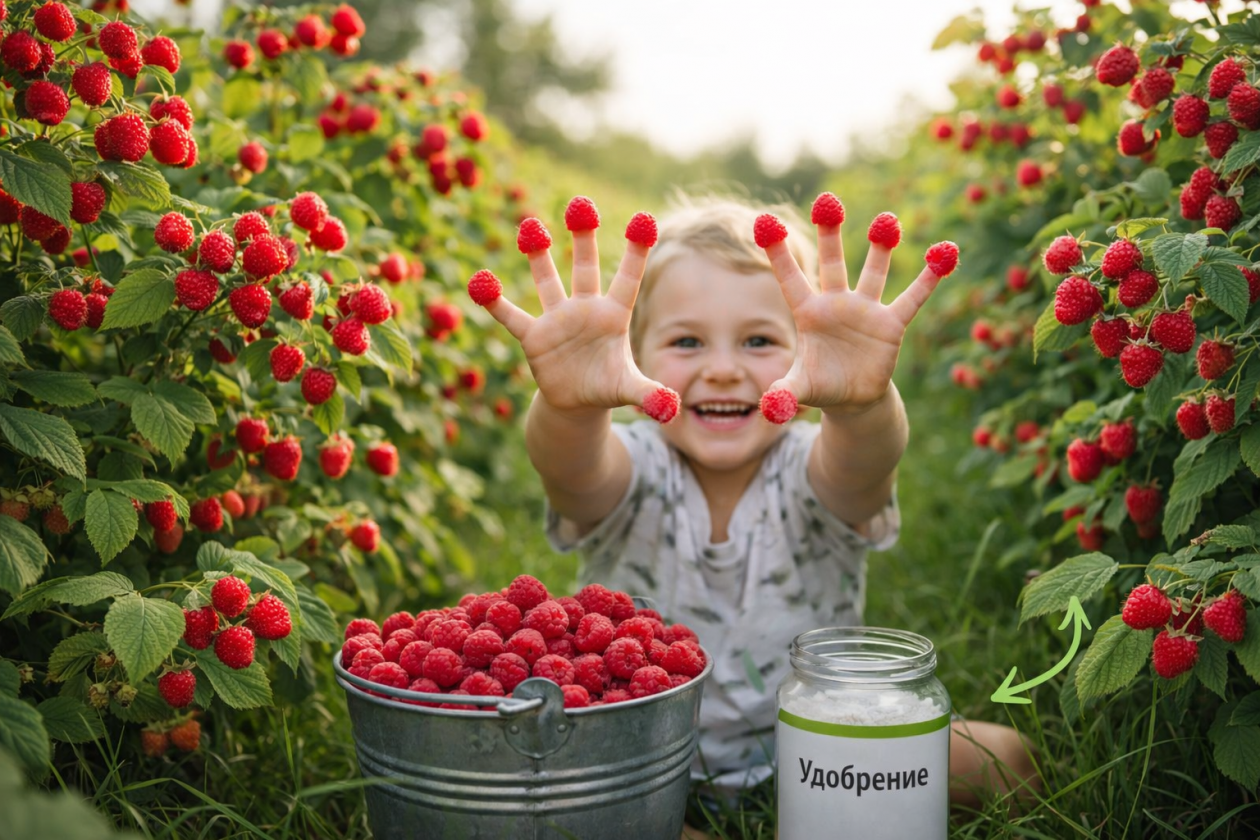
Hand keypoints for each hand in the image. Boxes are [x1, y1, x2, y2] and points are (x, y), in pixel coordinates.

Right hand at [468, 206, 677, 420]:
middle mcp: (585, 309)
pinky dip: (495, 301)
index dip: (636, 252)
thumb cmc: (606, 387)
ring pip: (547, 280)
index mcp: (613, 317)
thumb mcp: (629, 391)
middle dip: (583, 238)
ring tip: (530, 224)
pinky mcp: (533, 336)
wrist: (576, 401)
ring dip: (538, 255)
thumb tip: (672, 408)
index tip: (644, 218)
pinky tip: (479, 280)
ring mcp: (557, 319)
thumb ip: (650, 395)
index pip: (628, 280)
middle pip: (585, 267)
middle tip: (581, 204)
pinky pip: (510, 316)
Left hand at [757, 200, 954, 417]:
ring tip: (886, 219)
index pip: (790, 278)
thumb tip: (769, 409)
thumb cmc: (820, 386)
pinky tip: (946, 251)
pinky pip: (913, 297)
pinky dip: (930, 277)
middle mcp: (835, 303)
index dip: (779, 253)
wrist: (852, 398)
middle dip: (829, 234)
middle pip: (831, 263)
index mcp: (808, 313)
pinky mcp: (892, 324)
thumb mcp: (800, 390)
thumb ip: (784, 394)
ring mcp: (864, 310)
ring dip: (880, 248)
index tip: (765, 220)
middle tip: (829, 200)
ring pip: (873, 272)